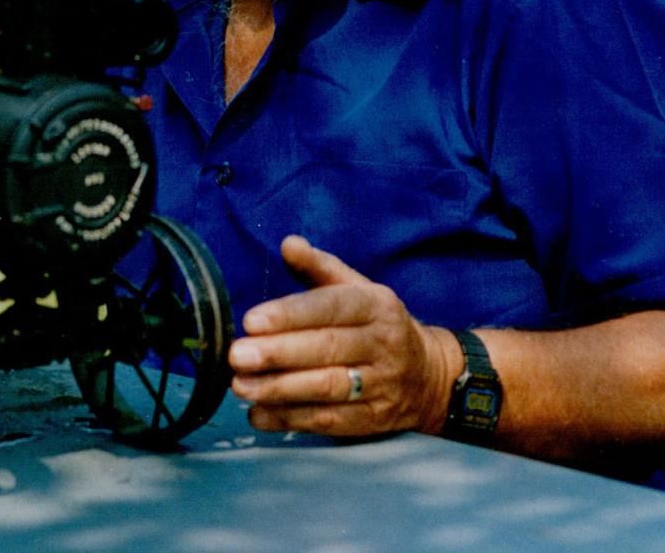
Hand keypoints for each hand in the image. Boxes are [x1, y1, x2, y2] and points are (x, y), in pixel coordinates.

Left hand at [228, 234, 458, 436]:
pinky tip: (259, 414)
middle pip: (327, 349)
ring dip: (279, 389)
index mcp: (376, 306)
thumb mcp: (358, 290)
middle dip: (277, 353)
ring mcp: (381, 385)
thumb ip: (319, 268)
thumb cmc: (376, 325)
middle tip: (236, 356)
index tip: (251, 321)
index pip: (332, 307)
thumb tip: (288, 244)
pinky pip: (329, 421)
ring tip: (240, 385)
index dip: (290, 314)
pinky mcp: (374, 420)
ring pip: (328, 388)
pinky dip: (291, 419)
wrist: (428, 376)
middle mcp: (383, 344)